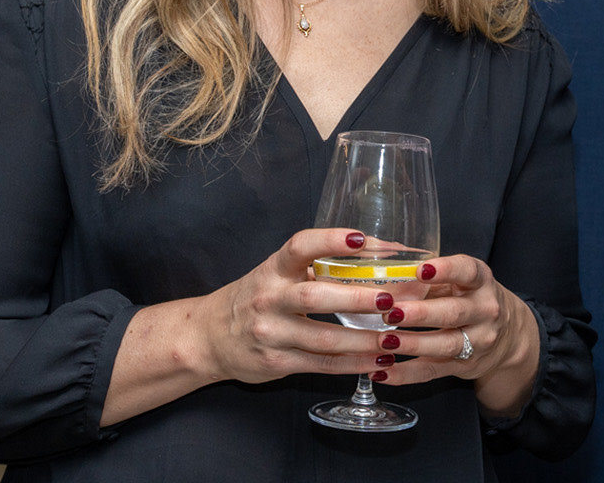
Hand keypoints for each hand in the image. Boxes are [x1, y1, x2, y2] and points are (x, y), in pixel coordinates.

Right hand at [194, 227, 395, 384]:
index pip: (301, 247)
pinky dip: (352, 364)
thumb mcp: (278, 274)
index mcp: (274, 269)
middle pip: (315, 297)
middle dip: (356, 298)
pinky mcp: (276, 362)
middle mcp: (270, 298)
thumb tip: (380, 257)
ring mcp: (271, 333)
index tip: (362, 239)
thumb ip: (318, 267)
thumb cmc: (256, 297)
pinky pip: (320, 365)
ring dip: (362, 340)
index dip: (331, 240)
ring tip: (394, 337)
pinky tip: (377, 361)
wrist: (209, 336)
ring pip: (323, 338)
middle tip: (391, 300)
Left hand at [371, 254, 540, 415]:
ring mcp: (477, 341)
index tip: (421, 270)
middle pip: (453, 313)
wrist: (507, 336)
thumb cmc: (471, 299)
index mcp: (481, 282)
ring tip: (384, 341)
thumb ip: (428, 281)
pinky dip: (406, 373)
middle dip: (420, 313)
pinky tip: (382, 371)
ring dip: (412, 344)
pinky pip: (432, 371)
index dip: (446, 270)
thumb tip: (382, 282)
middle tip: (391, 312)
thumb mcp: (460, 282)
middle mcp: (484, 311)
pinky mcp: (464, 366)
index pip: (467, 272)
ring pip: (444, 345)